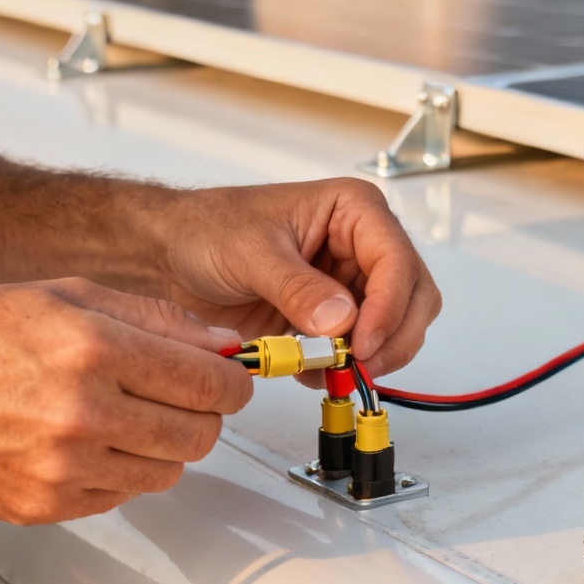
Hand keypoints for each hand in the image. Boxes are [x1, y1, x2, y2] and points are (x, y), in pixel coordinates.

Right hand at [0, 279, 251, 523]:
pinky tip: (84, 442)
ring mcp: (66, 466)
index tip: (228, 378)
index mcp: (95, 348)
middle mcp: (85, 411)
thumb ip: (154, 318)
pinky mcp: (49, 504)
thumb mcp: (65, 295)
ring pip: (169, 471)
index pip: (212, 383)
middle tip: (178, 397)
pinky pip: (123, 496)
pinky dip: (118, 472)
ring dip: (161, 446)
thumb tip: (221, 343)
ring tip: (121, 417)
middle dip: (202, 415)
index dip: (233, 381)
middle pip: (202, 434)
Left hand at [151, 178, 441, 378]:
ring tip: (329, 370)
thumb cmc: (207, 230)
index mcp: (353, 211)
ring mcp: (349, 285)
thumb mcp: (250, 253)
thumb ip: (297, 287)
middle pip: (413, 298)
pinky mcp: (332, 319)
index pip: (397, 261)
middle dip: (392, 337)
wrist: (170, 256)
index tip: (362, 344)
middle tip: (358, 366)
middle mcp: (361, 246)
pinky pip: (360, 350)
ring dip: (371, 356)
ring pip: (394, 329)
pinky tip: (311, 372)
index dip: (389, 308)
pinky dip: (344, 368)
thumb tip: (341, 320)